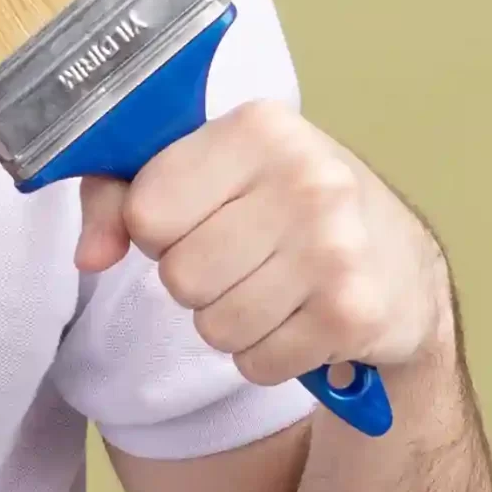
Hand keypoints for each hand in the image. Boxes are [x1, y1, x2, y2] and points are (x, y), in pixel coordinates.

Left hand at [74, 101, 448, 384]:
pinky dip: (266, 356)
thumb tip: (88, 256)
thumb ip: (121, 198)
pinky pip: (256, 364)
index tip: (198, 219)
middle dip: (195, 281)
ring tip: (270, 289)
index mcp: (258, 127)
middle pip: (179, 275)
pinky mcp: (354, 314)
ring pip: (213, 326)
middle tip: (241, 260)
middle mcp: (305, 179)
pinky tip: (298, 320)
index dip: (157, 230)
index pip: (146, 210)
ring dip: (229, 323)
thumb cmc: (283, 207)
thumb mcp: (208, 173)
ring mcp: (336, 249)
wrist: (402, 262)